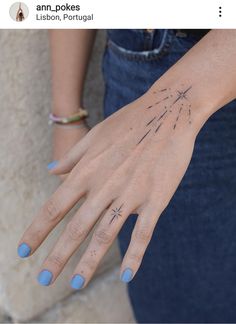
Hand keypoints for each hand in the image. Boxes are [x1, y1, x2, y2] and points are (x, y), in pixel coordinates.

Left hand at [18, 83, 205, 287]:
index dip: (38, 231)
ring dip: (88, 263)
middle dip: (56, 257)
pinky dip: (134, 256)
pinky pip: (143, 234)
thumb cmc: (130, 122)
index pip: (55, 207)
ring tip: (76, 284)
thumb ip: (72, 157)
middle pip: (75, 228)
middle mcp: (104, 186)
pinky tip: (126, 276)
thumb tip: (50, 171)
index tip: (24, 250)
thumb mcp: (95, 136)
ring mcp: (130, 194)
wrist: (167, 112)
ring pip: (105, 236)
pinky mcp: (155, 199)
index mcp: (87, 170)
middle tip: (42, 279)